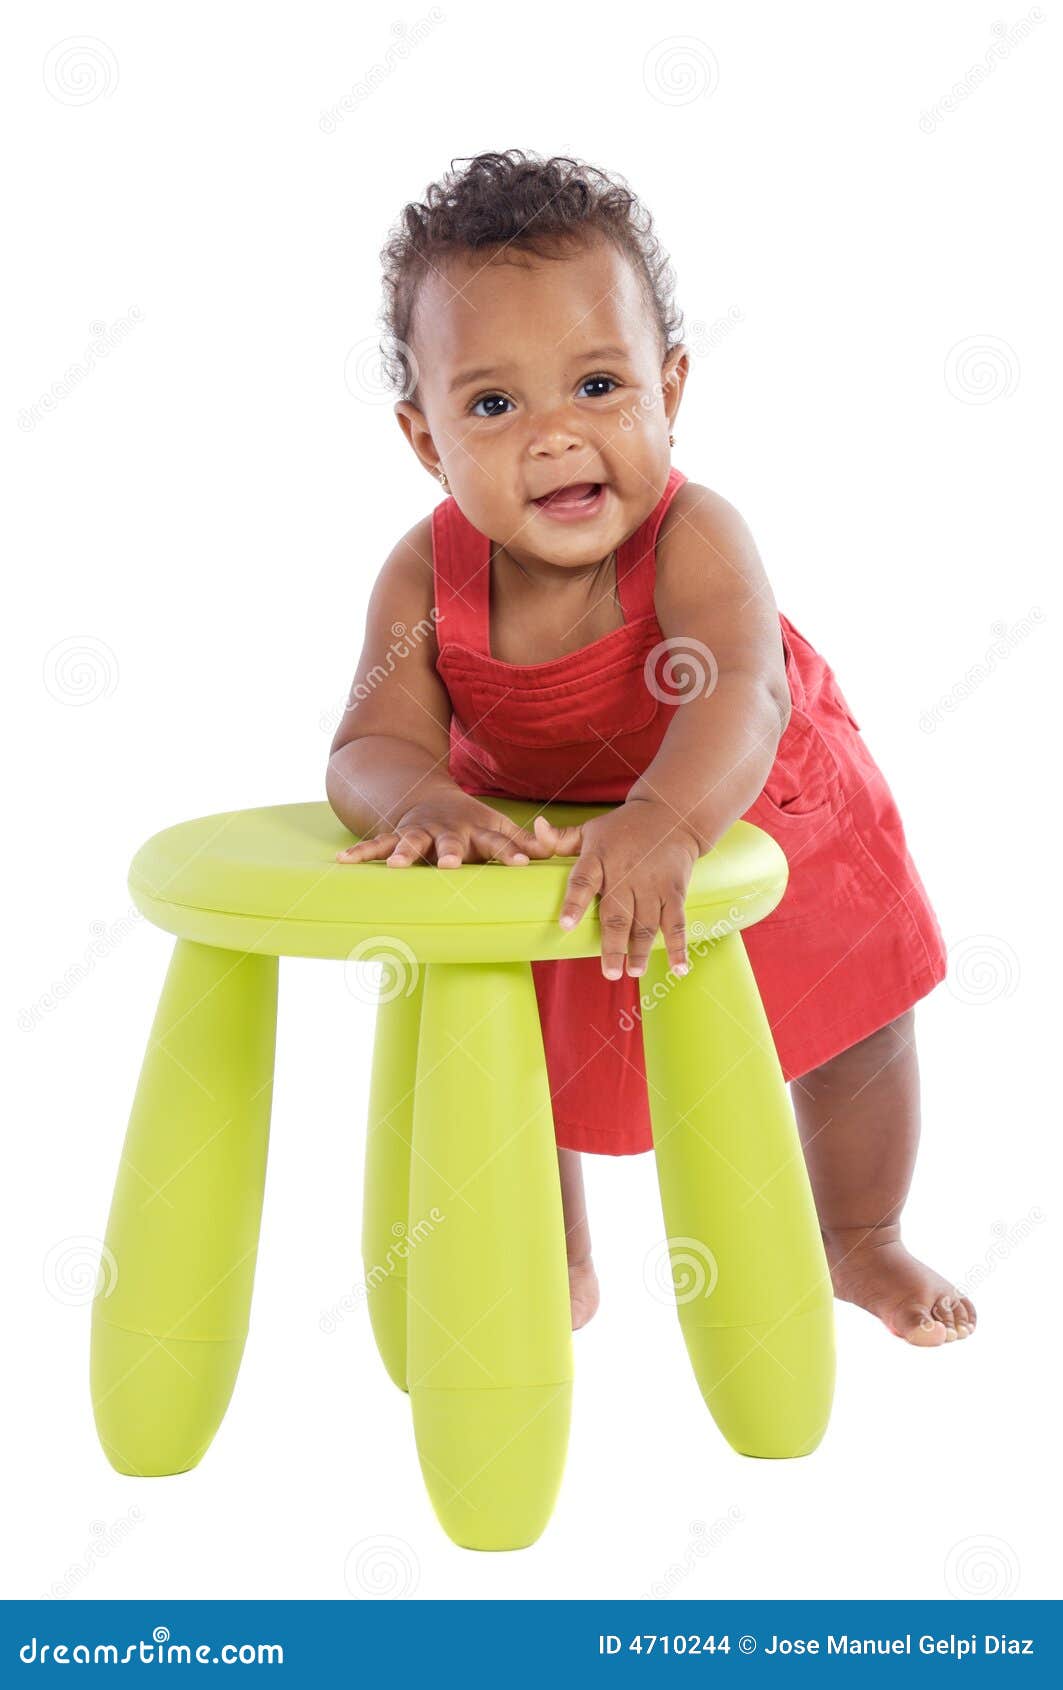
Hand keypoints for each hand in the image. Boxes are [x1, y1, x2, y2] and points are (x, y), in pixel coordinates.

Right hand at [336, 791, 555, 868]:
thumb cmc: (472, 824)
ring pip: (411, 842)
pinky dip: (361, 853)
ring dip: (404, 853)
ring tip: (397, 866)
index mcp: (478, 830)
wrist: (429, 798)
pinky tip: (342, 862)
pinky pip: (375, 844)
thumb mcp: (501, 828)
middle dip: (451, 852)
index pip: (499, 843)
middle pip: (451, 842)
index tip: (523, 864)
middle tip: (451, 864)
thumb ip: (528, 843)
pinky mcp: (395, 834)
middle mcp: (448, 830)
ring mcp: (420, 831)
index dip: (512, 852)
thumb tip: (555, 853)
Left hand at [533, 798, 701, 979]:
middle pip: (618, 913)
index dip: (574, 902)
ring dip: (642, 950)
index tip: (566, 925)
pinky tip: (679, 968)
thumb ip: (561, 838)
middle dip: (614, 945)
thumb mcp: (590, 829)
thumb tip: (537, 826)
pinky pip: (677, 922)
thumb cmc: (622, 828)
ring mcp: (652, 884)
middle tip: (610, 972)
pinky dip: (679, 946)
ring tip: (634, 971)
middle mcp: (625, 873)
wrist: (671, 814)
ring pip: (646, 923)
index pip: (583, 880)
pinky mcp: (674, 891)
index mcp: (599, 859)